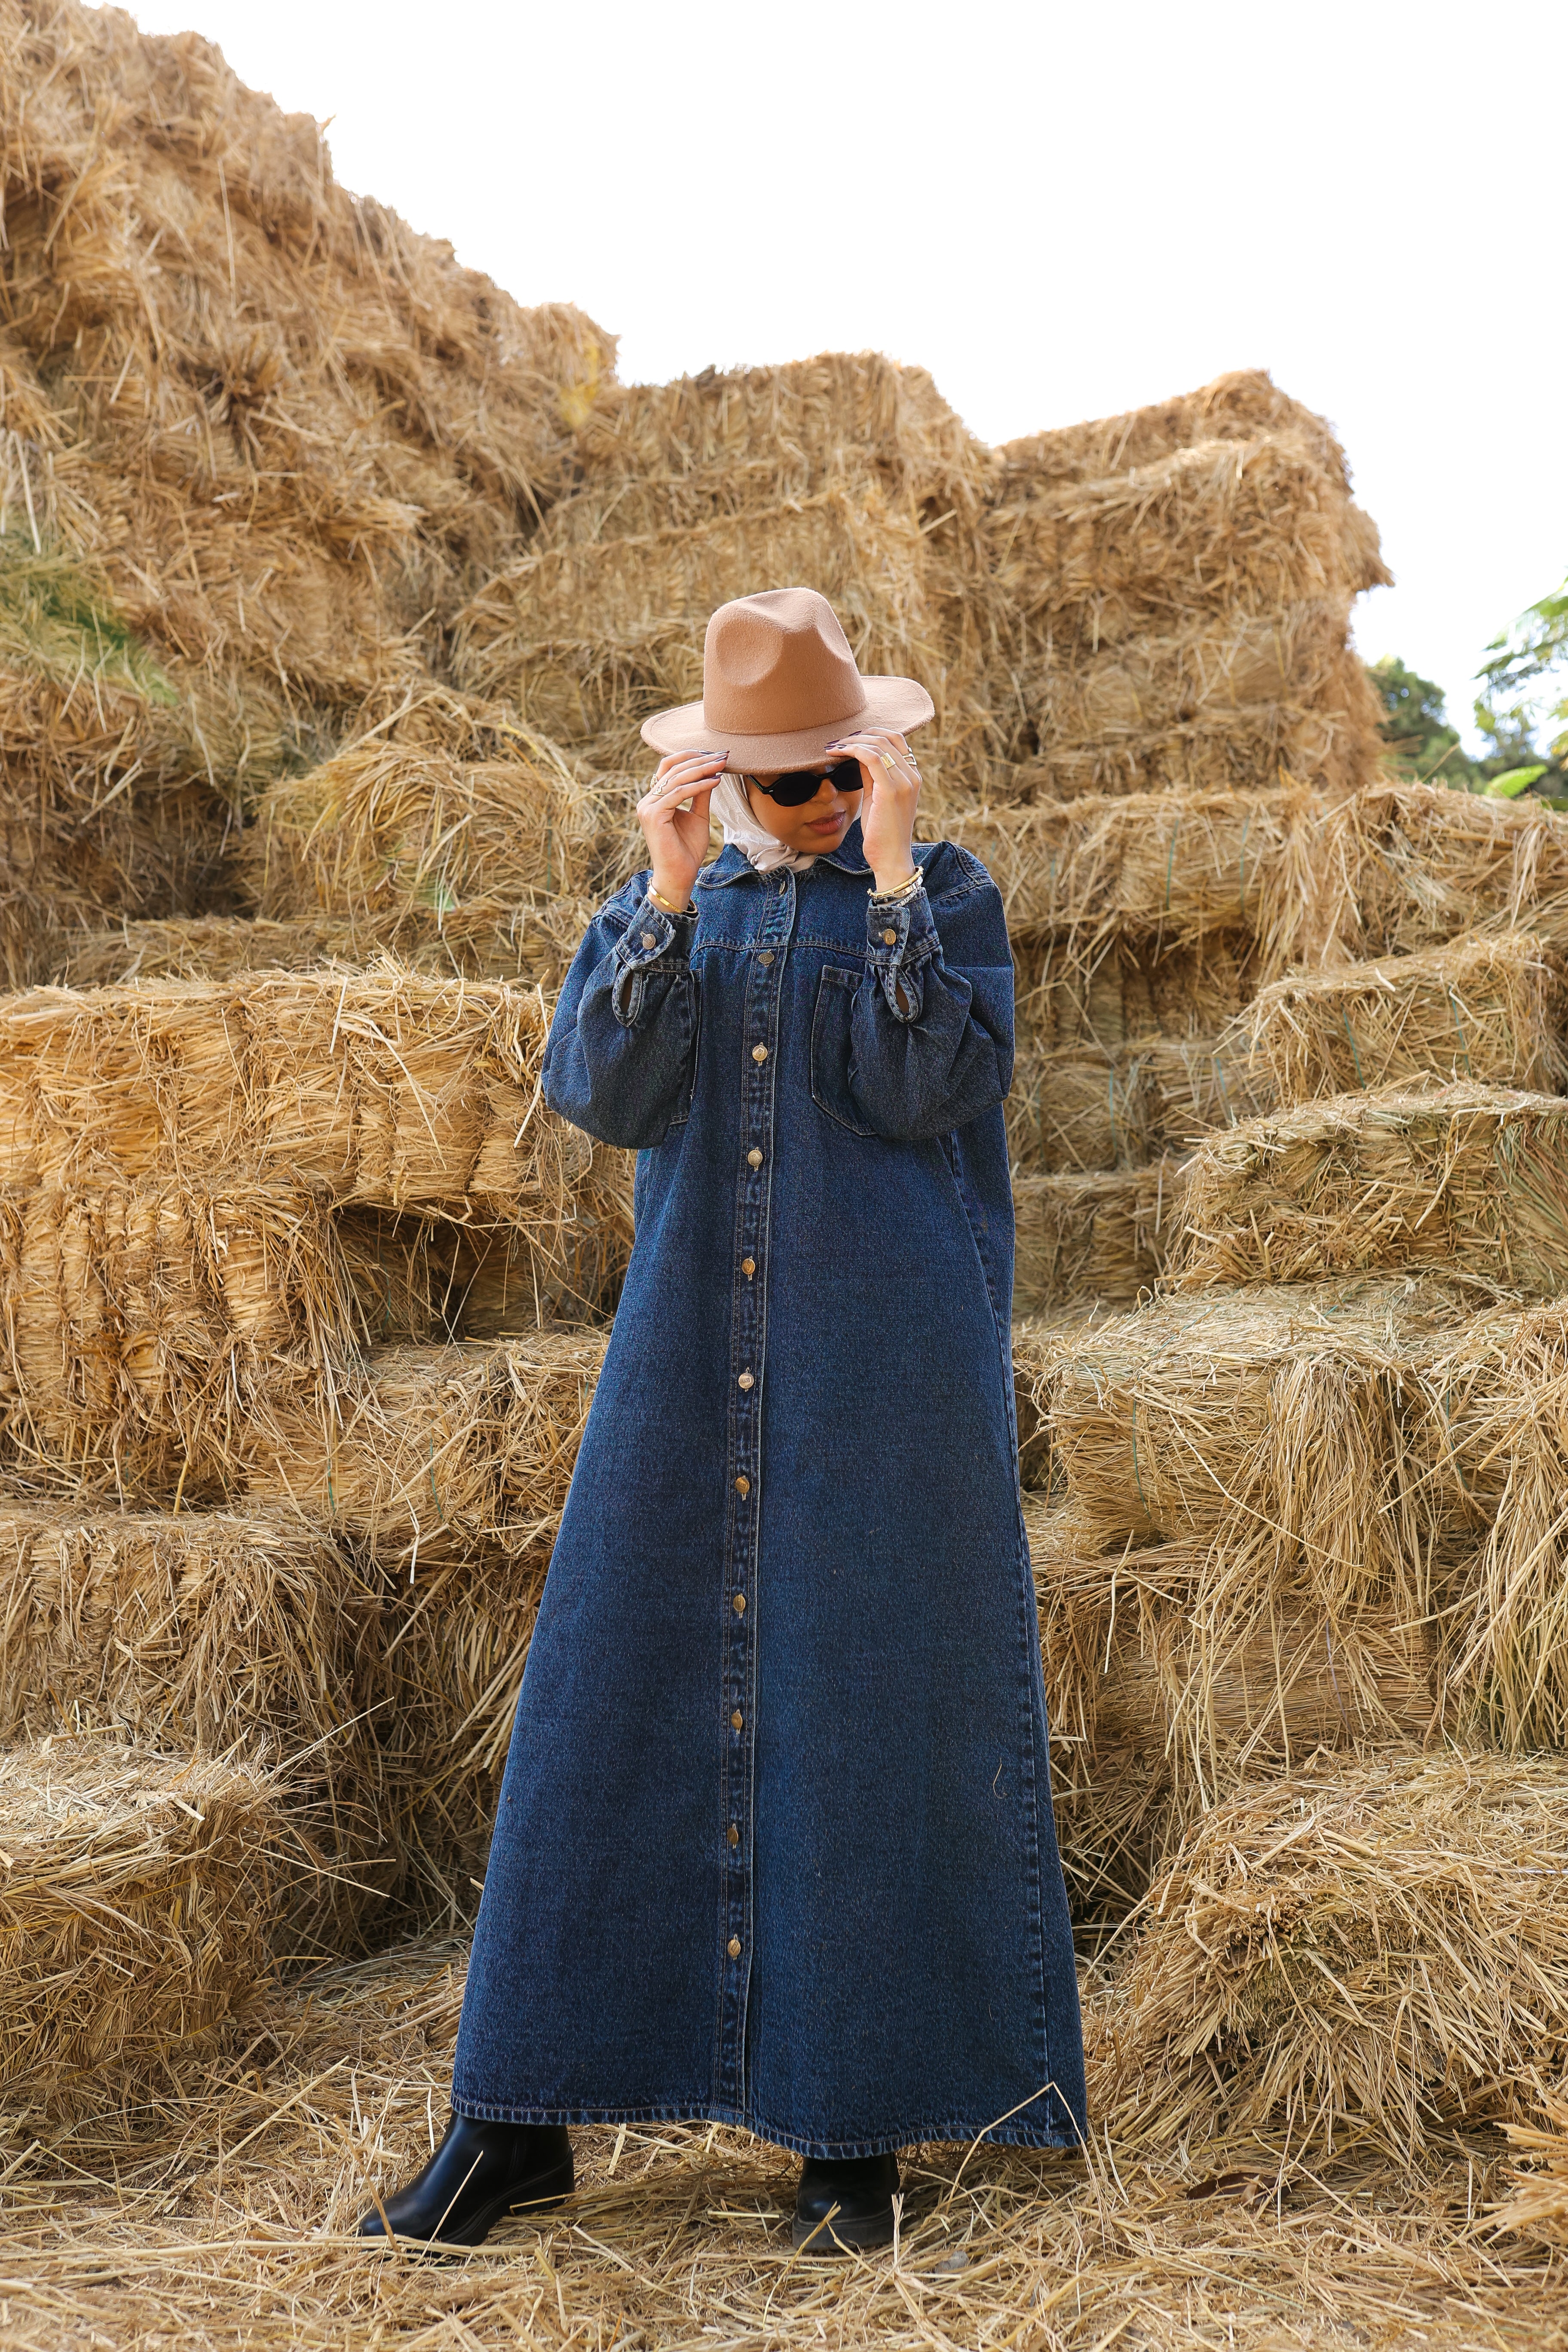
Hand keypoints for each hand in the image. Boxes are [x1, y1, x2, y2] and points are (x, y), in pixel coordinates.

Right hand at [636, 749, 726, 909]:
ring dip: (702, 769)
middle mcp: (647, 801)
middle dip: (699, 760)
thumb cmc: (687, 850)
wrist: (680, 875)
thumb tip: (712, 772)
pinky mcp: (653, 816)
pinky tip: (716, 781)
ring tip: (721, 764)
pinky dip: (699, 786)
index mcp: (654, 799)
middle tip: (722, 755)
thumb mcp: (698, 816)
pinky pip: (679, 793)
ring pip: (676, 778)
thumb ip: (701, 794)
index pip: (669, 767)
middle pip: (672, 768)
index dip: (691, 757)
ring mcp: (648, 807)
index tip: (715, 755)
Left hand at [823, 728, 920, 893]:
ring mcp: (904, 782)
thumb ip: (871, 775)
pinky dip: (852, 750)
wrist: (890, 858)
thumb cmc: (882, 833)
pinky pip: (871, 757)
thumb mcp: (876, 798)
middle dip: (859, 734)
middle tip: (837, 741)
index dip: (871, 734)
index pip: (895, 740)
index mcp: (912, 776)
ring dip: (852, 741)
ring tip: (833, 747)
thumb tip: (858, 756)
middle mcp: (912, 776)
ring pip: (878, 744)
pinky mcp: (891, 790)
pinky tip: (837, 753)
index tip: (849, 740)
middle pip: (888, 737)